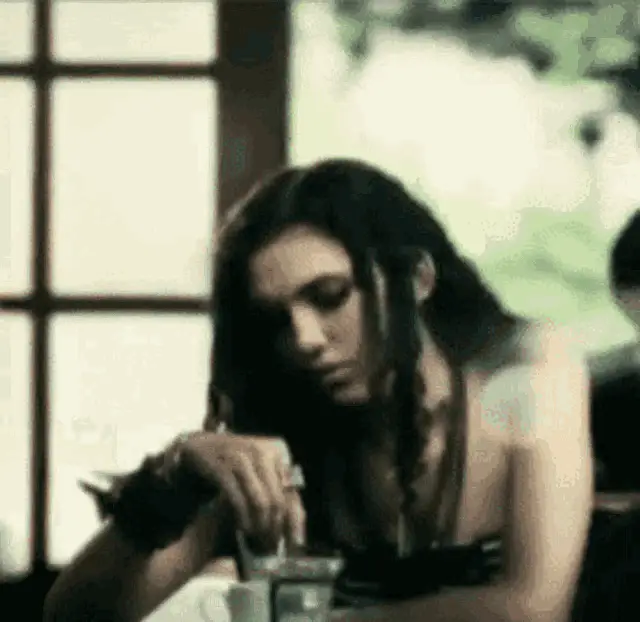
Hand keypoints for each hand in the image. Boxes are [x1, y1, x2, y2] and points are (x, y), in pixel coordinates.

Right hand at [181, 432, 305, 548]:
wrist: (200, 445)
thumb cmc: (233, 463)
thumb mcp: (258, 470)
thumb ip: (275, 490)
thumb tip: (295, 526)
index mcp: (276, 452)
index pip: (292, 492)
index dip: (295, 521)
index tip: (294, 544)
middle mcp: (263, 452)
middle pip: (278, 500)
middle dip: (275, 528)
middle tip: (271, 546)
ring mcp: (242, 459)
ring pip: (262, 502)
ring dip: (261, 526)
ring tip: (258, 540)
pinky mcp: (222, 467)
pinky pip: (239, 500)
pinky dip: (244, 518)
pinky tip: (244, 529)